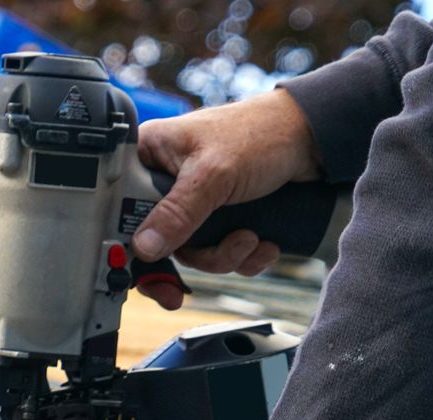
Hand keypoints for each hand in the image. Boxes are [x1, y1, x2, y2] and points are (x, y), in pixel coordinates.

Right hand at [131, 90, 321, 311]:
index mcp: (148, 158)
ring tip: (251, 237)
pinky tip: (263, 242)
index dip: (128, 247)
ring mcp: (193, 202)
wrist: (312, 138)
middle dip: (194, 258)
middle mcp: (165, 182)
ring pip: (192, 253)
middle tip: (203, 271)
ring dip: (225, 257)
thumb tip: (143, 248)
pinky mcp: (219, 217)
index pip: (119, 211)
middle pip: (156, 241)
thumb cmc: (260, 133)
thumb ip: (177, 212)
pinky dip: (243, 257)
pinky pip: (219, 253)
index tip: (146, 273)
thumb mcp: (213, 173)